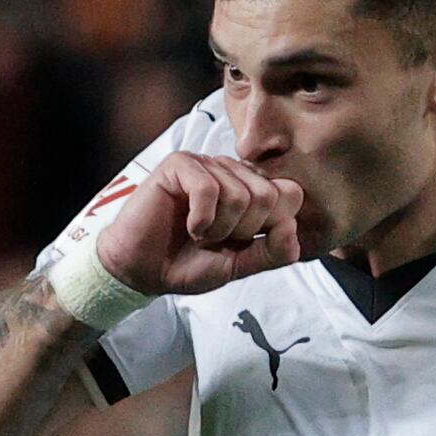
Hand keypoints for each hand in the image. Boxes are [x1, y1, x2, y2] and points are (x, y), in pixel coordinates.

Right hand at [86, 152, 307, 295]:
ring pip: (239, 194)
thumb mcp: (241, 265)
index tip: (245, 241)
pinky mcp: (180, 165)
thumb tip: (292, 228)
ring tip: (199, 233)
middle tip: (216, 239)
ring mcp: (207, 165)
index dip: (272, 227)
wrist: (144, 270)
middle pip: (268, 196)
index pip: (291, 195)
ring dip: (219, 228)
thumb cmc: (190, 264)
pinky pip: (208, 189)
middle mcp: (233, 172)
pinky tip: (189, 224)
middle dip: (244, 230)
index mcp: (253, 190)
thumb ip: (273, 253)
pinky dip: (200, 219)